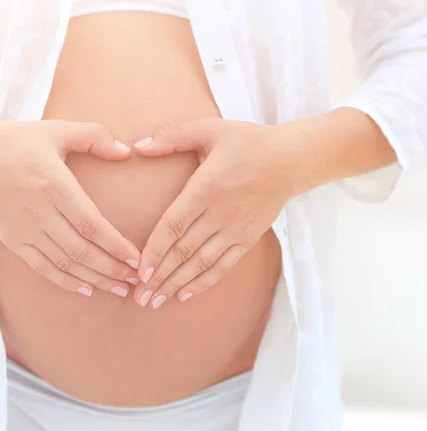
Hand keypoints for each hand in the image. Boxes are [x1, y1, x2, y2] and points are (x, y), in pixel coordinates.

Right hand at [0, 119, 140, 296]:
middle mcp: (39, 212)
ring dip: (95, 279)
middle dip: (113, 268)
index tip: (137, 259)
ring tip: (120, 289)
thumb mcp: (56, 130)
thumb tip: (126, 152)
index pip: (92, 224)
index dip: (117, 246)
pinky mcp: (12, 240)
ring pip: (65, 263)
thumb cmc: (16, 141)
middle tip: (137, 279)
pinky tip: (86, 289)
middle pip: (82, 250)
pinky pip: (42, 267)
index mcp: (54, 185)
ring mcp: (24, 229)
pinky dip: (65, 281)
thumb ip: (94, 136)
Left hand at [131, 118, 293, 307]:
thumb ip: (171, 137)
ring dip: (176, 284)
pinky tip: (185, 294)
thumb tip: (138, 147)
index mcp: (207, 187)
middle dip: (159, 276)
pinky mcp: (248, 238)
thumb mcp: (209, 129)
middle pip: (183, 251)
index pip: (173, 225)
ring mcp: (236, 229)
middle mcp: (220, 213)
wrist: (292, 159)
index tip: (138, 270)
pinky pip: (224, 266)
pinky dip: (204, 282)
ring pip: (201, 263)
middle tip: (138, 296)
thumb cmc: (247, 142)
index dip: (154, 250)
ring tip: (155, 301)